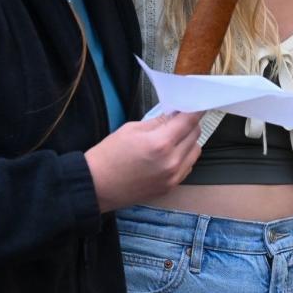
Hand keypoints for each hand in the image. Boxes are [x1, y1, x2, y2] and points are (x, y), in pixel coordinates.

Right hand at [85, 112, 203, 212]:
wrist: (95, 186)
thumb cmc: (108, 155)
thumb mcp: (131, 129)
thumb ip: (158, 121)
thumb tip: (175, 114)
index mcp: (161, 143)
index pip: (189, 121)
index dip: (195, 110)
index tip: (197, 105)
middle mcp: (172, 162)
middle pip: (195, 135)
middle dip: (189, 125)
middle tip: (178, 121)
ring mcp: (173, 177)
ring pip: (195, 151)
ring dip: (188, 142)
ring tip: (172, 140)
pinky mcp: (170, 187)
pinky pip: (187, 167)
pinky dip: (183, 158)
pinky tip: (168, 155)